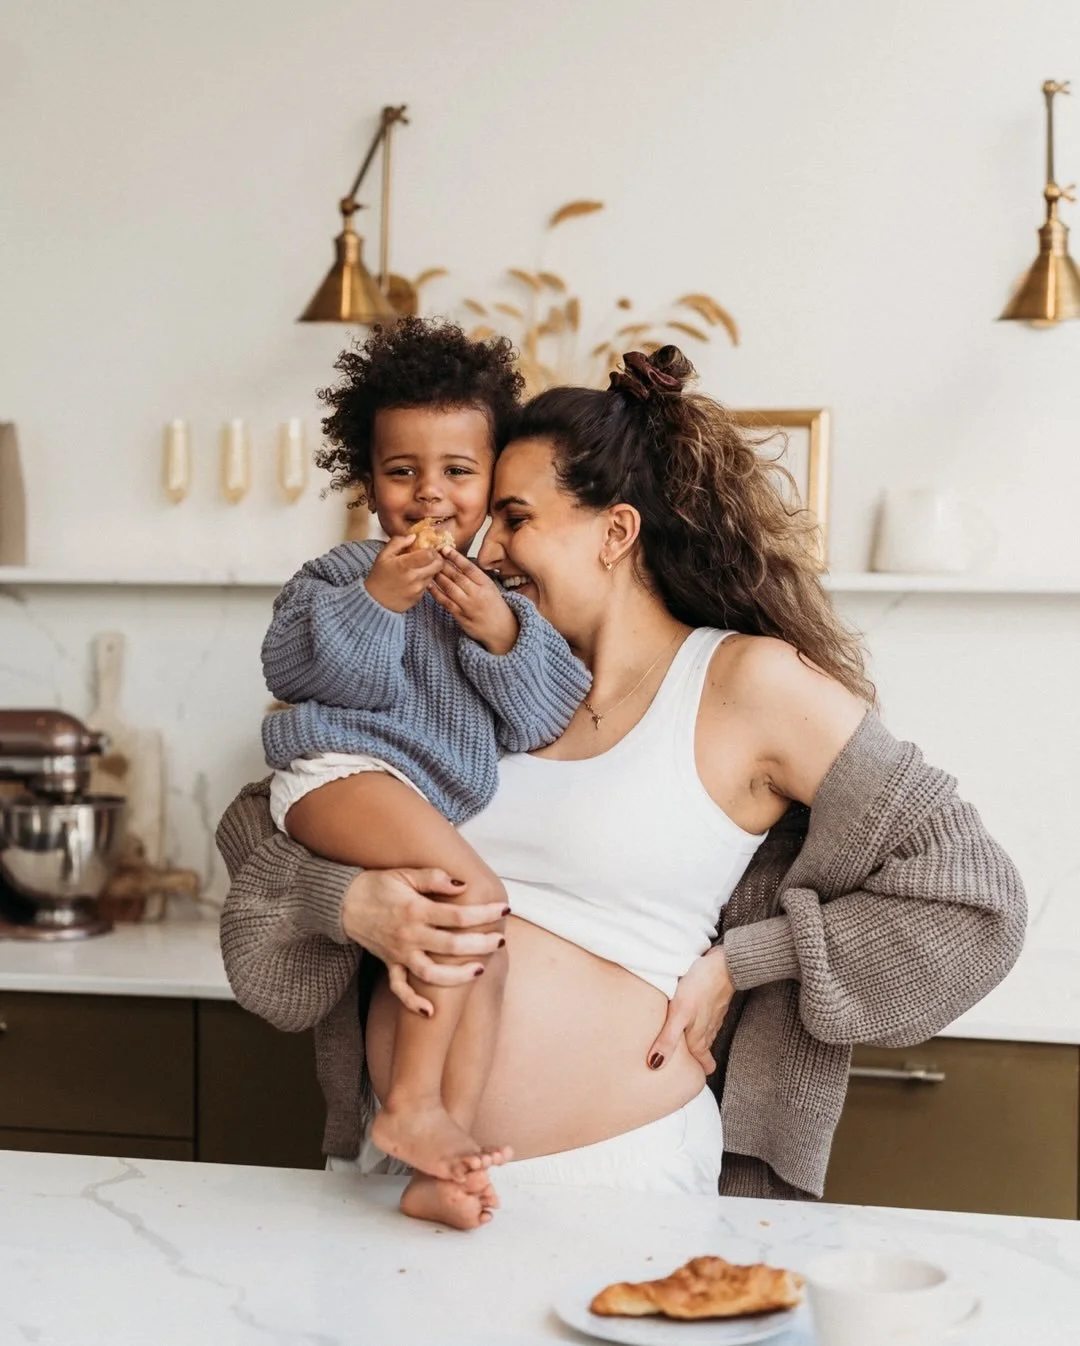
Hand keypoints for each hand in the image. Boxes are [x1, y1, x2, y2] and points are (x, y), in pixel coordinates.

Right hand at [341, 867, 507, 1015]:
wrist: (344, 902)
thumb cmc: (379, 885)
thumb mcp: (405, 873)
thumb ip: (433, 878)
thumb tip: (462, 884)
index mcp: (416, 910)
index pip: (457, 915)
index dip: (483, 912)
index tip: (503, 909)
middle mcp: (409, 935)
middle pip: (450, 945)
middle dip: (479, 945)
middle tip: (500, 941)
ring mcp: (399, 953)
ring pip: (429, 973)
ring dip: (455, 976)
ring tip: (479, 970)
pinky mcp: (389, 964)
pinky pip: (400, 988)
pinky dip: (413, 1003)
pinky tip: (431, 1013)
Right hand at [364, 535, 445, 613]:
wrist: (375, 601)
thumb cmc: (379, 576)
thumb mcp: (383, 555)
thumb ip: (397, 543)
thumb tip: (413, 537)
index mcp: (404, 564)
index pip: (429, 554)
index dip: (431, 550)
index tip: (427, 549)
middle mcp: (414, 577)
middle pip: (438, 565)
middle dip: (437, 559)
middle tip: (430, 557)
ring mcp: (418, 589)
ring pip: (434, 575)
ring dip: (431, 570)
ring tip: (420, 568)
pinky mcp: (419, 598)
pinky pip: (428, 585)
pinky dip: (425, 580)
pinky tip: (415, 579)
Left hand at [430, 550, 518, 654]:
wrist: (501, 629)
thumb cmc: (494, 605)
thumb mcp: (490, 587)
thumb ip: (475, 576)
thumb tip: (456, 560)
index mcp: (486, 584)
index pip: (469, 567)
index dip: (456, 557)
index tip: (445, 548)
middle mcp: (477, 594)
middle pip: (457, 576)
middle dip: (443, 565)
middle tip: (432, 556)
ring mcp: (468, 606)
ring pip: (449, 588)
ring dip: (438, 577)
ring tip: (428, 568)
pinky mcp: (460, 617)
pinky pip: (446, 602)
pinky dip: (436, 593)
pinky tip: (429, 585)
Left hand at [646, 946, 734, 1074]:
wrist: (724, 963)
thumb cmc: (700, 986)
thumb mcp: (679, 1013)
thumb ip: (668, 1040)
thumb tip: (654, 1066)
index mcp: (700, 1039)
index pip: (705, 1065)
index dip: (698, 1073)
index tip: (689, 1080)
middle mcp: (708, 1031)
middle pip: (703, 1051)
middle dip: (696, 1059)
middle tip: (683, 1063)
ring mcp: (712, 1016)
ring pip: (705, 1035)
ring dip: (696, 1040)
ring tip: (682, 1042)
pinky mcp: (713, 1002)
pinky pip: (706, 1019)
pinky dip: (699, 1022)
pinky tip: (689, 1015)